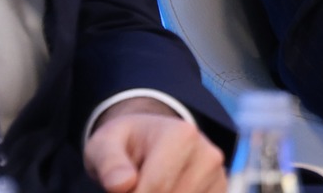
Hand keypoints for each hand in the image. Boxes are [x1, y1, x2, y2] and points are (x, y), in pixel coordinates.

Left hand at [84, 99, 225, 192]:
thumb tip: (122, 184)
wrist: (150, 141)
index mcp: (182, 135)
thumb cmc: (125, 145)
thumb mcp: (105, 145)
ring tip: (148, 186)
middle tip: (133, 187)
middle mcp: (207, 156)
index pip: (156, 188)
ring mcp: (217, 177)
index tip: (118, 191)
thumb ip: (109, 163)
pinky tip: (166, 190)